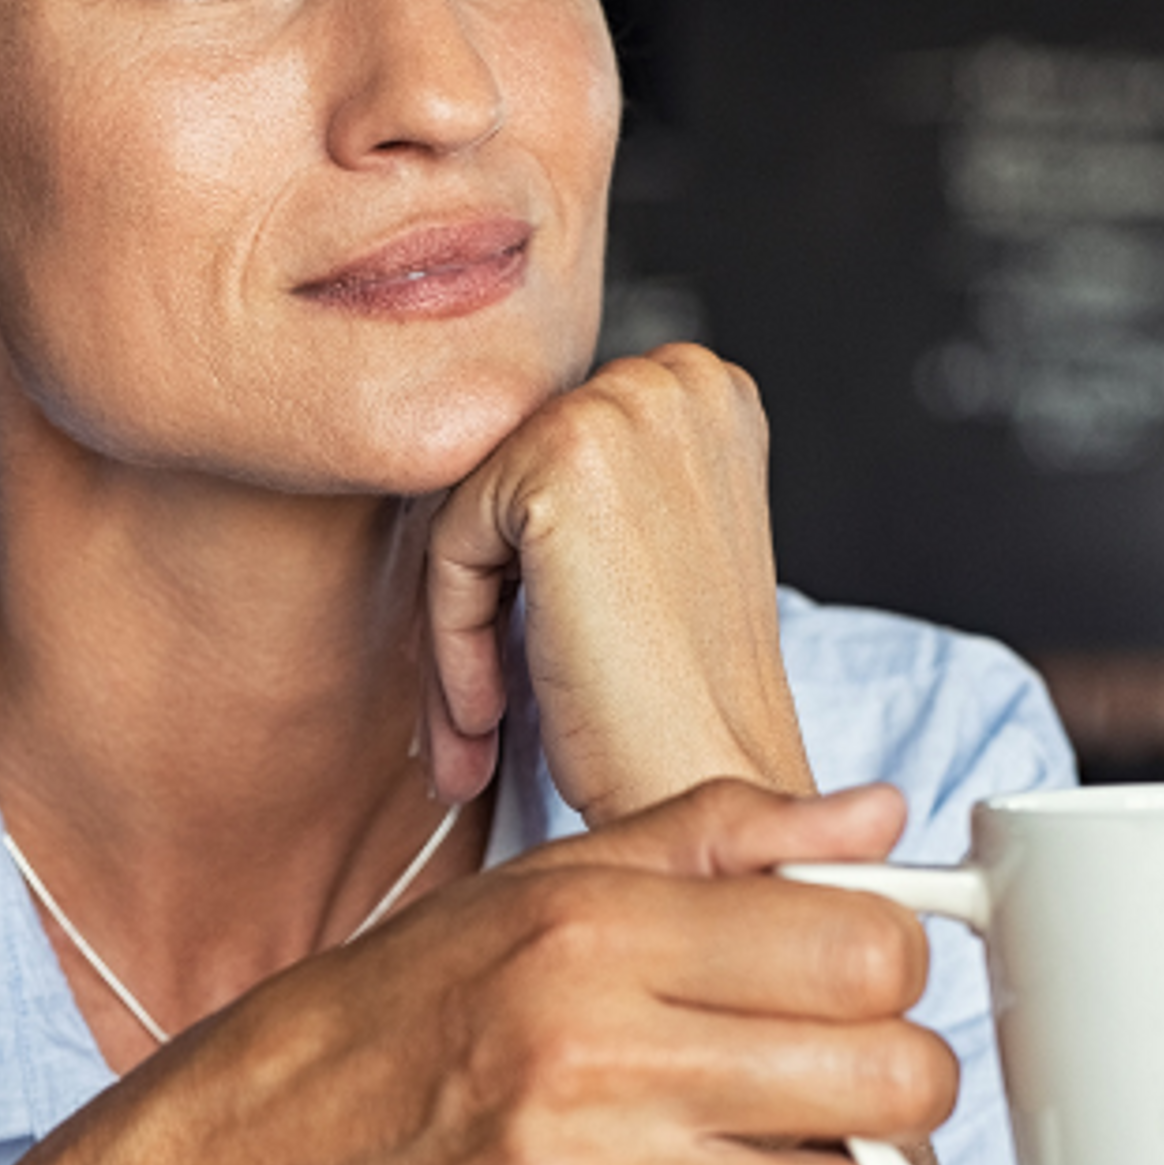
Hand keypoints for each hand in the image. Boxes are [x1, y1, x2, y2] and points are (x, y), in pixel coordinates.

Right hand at [114, 780, 954, 1164]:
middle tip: (834, 1058)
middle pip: (890, 1077)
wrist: (249, 1164)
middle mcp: (592, 1060)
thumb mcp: (540, 887)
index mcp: (589, 934)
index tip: (851, 964)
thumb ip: (717, 839)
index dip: (888, 956)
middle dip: (891, 1066)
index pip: (862, 948)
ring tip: (770, 1142)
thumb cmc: (400, 1011)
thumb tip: (876, 820)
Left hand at [419, 343, 810, 817]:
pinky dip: (453, 641)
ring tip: (479, 729)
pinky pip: (451, 545)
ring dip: (461, 632)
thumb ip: (588, 483)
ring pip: (470, 514)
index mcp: (706, 389)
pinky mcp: (563, 459)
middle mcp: (677, 378)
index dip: (524, 571)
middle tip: (481, 715)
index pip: (548, 454)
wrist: (712, 785)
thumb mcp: (649, 550)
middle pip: (505, 478)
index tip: (523, 663)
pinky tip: (487, 718)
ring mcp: (624, 407)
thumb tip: (475, 464)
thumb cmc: (681, 699)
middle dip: (486, 600)